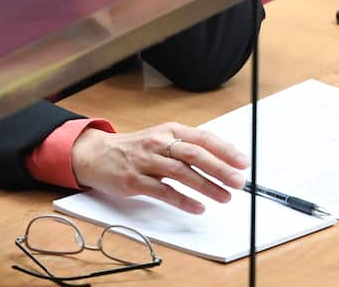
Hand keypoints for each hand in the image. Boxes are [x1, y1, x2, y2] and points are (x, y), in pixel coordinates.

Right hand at [69, 122, 248, 213]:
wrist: (96, 154)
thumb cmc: (134, 148)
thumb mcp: (161, 138)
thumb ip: (187, 146)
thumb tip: (221, 157)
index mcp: (169, 130)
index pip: (202, 138)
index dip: (224, 150)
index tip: (242, 162)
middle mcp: (158, 143)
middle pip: (194, 154)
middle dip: (219, 168)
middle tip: (238, 181)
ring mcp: (145, 162)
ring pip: (181, 173)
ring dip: (206, 186)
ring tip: (224, 197)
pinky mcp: (134, 180)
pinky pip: (163, 192)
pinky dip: (183, 200)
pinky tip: (198, 207)